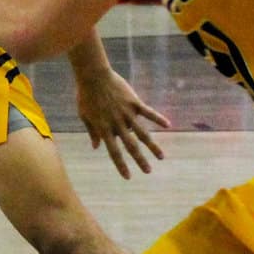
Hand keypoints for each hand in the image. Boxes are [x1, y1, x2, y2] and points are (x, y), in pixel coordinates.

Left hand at [72, 63, 171, 178]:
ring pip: (143, 134)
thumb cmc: (85, 95)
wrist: (93, 75)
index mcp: (104, 129)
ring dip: (153, 146)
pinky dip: (158, 118)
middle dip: (140, 160)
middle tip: (148, 171)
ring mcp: (127, 114)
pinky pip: (149, 113)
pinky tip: (168, 125)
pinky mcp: (134, 102)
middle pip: (131, 146)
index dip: (121, 165)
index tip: (128, 177)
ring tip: (161, 157)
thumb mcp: (84, 115)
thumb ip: (92, 131)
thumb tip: (96, 146)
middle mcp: (117, 124)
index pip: (114, 152)